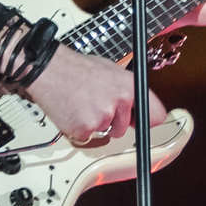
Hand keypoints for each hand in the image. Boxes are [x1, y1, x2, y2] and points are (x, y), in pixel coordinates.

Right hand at [23, 45, 164, 144]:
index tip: (138, 122)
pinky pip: (86, 136)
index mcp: (129, 86)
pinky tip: (74, 110)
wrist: (50, 71)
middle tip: (96, 104)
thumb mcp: (112, 71)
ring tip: (83, 104)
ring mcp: (101, 117)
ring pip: (104, 132)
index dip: (147, 121)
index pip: (155, 115)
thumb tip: (139, 107)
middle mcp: (119, 101)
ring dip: (94, 123)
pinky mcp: (84, 129)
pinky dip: (79, 127)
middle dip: (111, 121)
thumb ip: (128, 90)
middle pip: (123, 128)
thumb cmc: (78, 69)